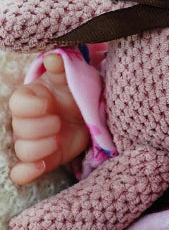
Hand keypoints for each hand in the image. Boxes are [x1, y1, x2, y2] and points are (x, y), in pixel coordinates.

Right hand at [8, 54, 89, 184]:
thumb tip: (54, 57)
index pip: (17, 104)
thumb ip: (62, 68)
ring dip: (43, 146)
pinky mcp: (42, 159)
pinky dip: (27, 172)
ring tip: (59, 137)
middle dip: (43, 127)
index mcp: (30, 97)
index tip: (48, 104)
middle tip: (59, 121)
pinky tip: (40, 166)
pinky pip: (22, 172)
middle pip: (20, 129)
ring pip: (23, 150)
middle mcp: (26, 121)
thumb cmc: (77, 91)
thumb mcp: (72, 77)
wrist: (89, 112)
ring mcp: (33, 141)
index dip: (31, 106)